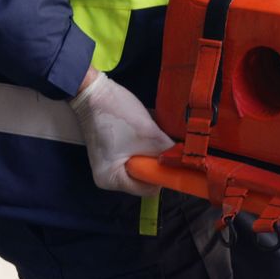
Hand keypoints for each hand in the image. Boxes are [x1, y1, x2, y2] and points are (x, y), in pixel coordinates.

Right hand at [70, 72, 173, 195]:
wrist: (93, 91)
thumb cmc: (117, 114)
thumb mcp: (149, 134)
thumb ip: (169, 152)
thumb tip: (186, 161)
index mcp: (112, 180)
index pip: (148, 188)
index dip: (163, 174)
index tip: (174, 159)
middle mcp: (108, 179)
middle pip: (144, 178)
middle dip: (156, 162)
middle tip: (164, 145)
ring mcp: (108, 166)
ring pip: (141, 166)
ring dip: (151, 154)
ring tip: (154, 138)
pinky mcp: (111, 154)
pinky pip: (134, 157)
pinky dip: (143, 149)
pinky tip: (145, 135)